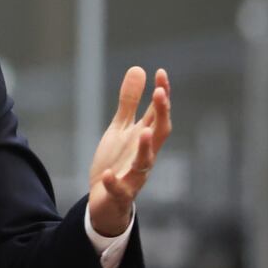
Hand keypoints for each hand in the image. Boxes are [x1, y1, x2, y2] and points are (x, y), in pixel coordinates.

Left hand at [88, 67, 170, 236]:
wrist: (105, 199)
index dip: (162, 95)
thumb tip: (139, 69)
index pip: (158, 114)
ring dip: (145, 148)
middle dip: (162, 115)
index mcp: (145, 138)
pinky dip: (115, 182)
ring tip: (143, 132)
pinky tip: (108, 174)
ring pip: (145, 163)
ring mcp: (134, 175)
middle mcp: (145, 155)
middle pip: (159, 134)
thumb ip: (129, 102)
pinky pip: (120, 189)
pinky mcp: (120, 193)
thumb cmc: (118, 160)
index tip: (161, 73)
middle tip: (160, 93)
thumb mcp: (121, 128)